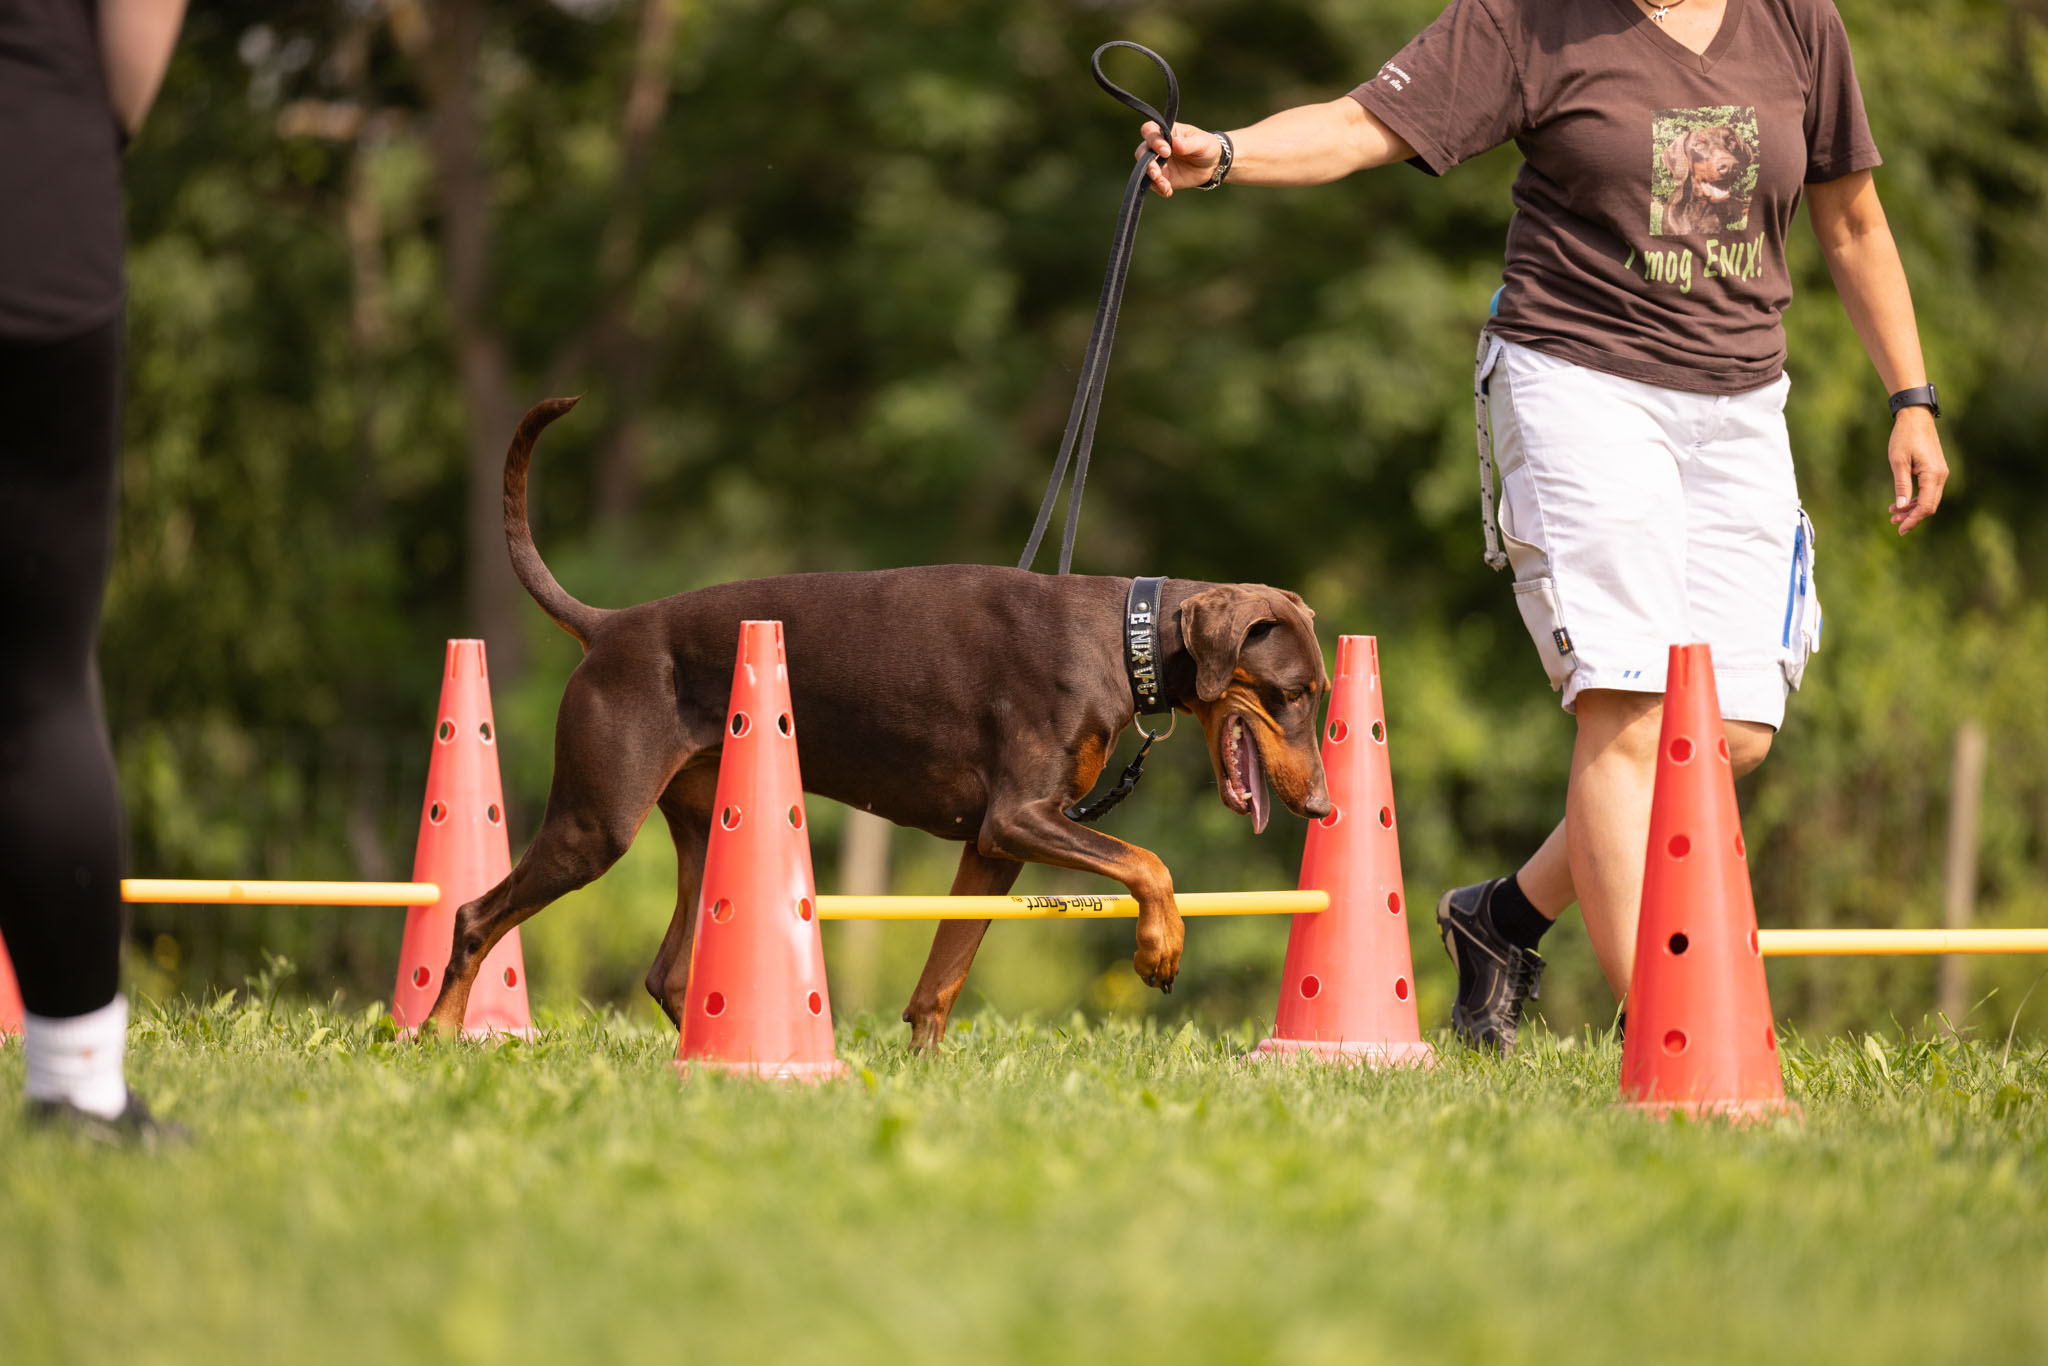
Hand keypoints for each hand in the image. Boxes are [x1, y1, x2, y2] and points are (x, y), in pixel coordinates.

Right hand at [1135, 121, 1221, 197]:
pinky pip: (1154, 184)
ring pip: (1145, 170)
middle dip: (1147, 163)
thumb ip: (1188, 144)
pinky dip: (1159, 188)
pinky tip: (1168, 191)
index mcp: (1166, 132)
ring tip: (1165, 185)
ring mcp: (1158, 163)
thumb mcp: (1201, 142)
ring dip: (1152, 178)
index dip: (1153, 140)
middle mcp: (1157, 146)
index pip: (1149, 130)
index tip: (1166, 151)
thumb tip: (1175, 144)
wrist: (1212, 165)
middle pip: (1142, 152)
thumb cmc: (1206, 146)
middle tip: (1157, 173)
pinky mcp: (1162, 177)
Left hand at [1887, 407, 1947, 534]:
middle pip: (1929, 505)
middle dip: (1912, 516)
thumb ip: (1901, 484)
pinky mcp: (1936, 470)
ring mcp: (1940, 473)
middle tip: (1893, 522)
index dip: (1913, 519)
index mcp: (1933, 475)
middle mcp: (1941, 476)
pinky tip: (1900, 502)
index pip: (1925, 506)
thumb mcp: (1898, 461)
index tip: (1900, 529)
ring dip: (1912, 508)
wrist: (1916, 417)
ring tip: (1893, 514)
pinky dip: (1915, 498)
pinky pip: (1928, 490)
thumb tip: (1900, 506)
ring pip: (1929, 499)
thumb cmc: (1905, 437)